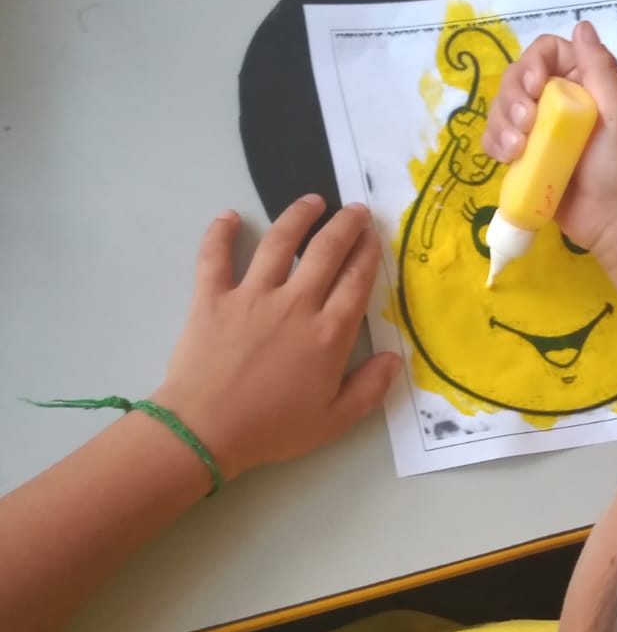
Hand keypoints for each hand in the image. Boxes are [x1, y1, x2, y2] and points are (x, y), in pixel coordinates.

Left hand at [153, 196, 400, 480]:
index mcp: (329, 334)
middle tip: (354, 209)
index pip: (356, 282)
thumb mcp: (334, 420)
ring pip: (279, 242)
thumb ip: (369, 389)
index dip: (368, 254)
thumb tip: (396, 359)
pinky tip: (229, 216)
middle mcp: (296, 303)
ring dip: (298, 216)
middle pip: (326, 251)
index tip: (374, 236)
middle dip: (345, 225)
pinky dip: (220, 232)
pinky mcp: (212, 297)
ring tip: (311, 200)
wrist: (206, 431)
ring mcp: (252, 295)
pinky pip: (215, 256)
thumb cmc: (273, 429)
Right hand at [481, 20, 616, 257]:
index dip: (533, 63)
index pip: (546, 52)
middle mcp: (557, 99)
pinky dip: (494, 144)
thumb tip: (582, 25)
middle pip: (517, 77)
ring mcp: (537, 128)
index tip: (536, 88)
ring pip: (501, 108)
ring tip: (516, 149)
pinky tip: (507, 158)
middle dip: (512, 98)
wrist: (613, 218)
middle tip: (525, 125)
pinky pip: (495, 139)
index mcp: (582, 82)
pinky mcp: (523, 156)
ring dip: (501, 123)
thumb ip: (601, 68)